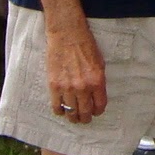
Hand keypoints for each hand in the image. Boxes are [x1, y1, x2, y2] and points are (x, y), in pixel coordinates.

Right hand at [44, 9, 107, 124]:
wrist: (67, 35)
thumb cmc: (85, 46)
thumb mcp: (100, 63)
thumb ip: (98, 82)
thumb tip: (96, 97)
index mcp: (97, 81)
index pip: (99, 105)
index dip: (98, 111)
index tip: (96, 112)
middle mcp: (83, 87)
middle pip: (85, 112)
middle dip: (85, 118)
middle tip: (84, 118)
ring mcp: (67, 87)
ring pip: (71, 111)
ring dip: (73, 117)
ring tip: (73, 117)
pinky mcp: (54, 85)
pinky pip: (57, 106)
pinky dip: (60, 111)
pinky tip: (62, 110)